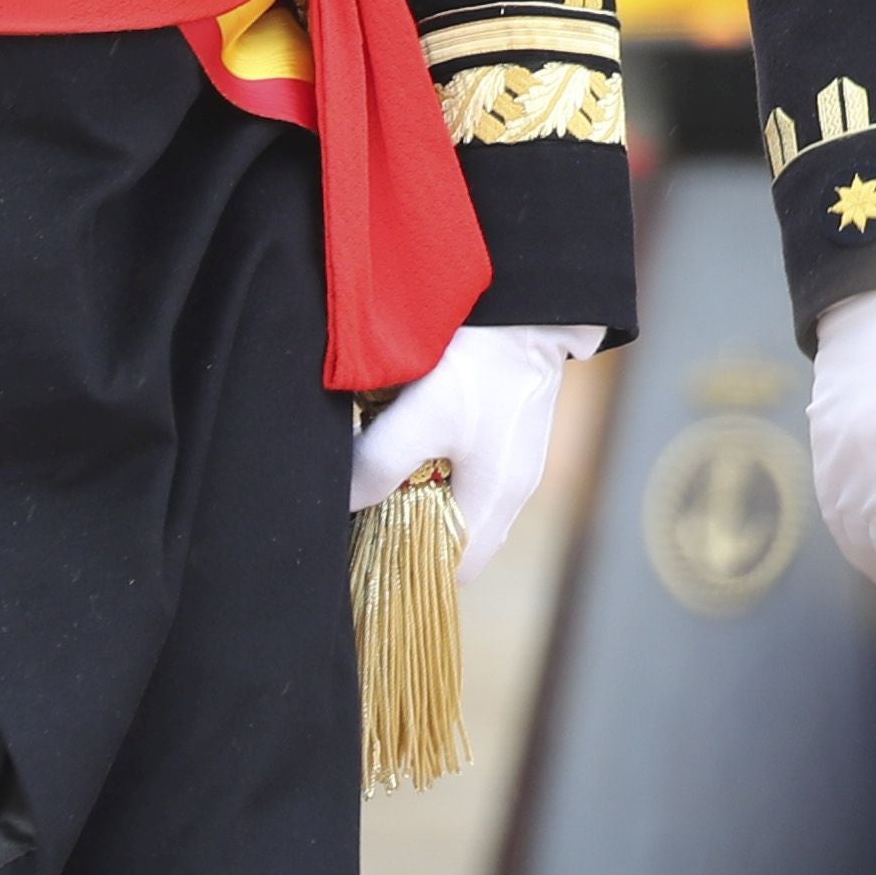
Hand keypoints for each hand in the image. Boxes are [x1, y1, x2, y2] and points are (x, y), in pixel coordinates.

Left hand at [350, 322, 597, 577]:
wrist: (528, 303)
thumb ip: (379, 466)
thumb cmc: (478, 362)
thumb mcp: (420, 415)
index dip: (412, 569)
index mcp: (497, 499)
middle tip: (372, 513)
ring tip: (390, 478)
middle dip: (417, 536)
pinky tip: (420, 446)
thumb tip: (347, 502)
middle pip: (462, 542)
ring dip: (430, 504)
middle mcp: (516, 490)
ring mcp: (521, 461)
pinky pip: (477, 478)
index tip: (369, 548)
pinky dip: (446, 478)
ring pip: (469, 508)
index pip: (455, 571)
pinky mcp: (517, 433)